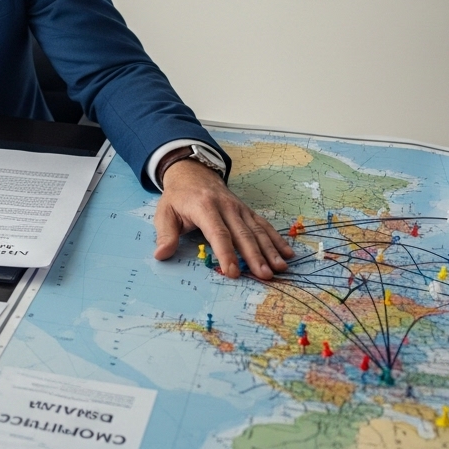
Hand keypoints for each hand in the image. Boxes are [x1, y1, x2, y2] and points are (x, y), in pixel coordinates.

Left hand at [152, 159, 293, 279]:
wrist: (193, 173)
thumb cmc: (178, 198)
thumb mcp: (165, 213)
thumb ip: (165, 234)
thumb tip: (161, 255)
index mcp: (204, 207)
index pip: (218, 233)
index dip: (226, 253)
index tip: (233, 272)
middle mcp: (226, 207)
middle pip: (242, 234)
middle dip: (255, 256)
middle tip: (265, 275)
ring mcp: (239, 208)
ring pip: (257, 230)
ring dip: (270, 250)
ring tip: (280, 268)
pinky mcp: (247, 211)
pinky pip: (264, 225)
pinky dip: (276, 239)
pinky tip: (287, 254)